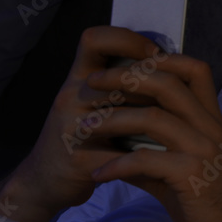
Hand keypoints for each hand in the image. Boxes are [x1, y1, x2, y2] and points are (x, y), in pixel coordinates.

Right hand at [5, 26, 173, 217]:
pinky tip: (165, 161)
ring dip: (154, 123)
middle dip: (154, 86)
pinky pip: (121, 156)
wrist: (42, 181)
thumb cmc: (80, 136)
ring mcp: (70, 128)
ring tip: (175, 129)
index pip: (95, 39)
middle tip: (178, 97)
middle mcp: (70, 96)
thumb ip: (119, 82)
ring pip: (121, 117)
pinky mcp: (77, 160)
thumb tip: (165, 61)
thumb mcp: (91, 101)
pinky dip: (146, 159)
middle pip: (117, 78)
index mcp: (77, 77)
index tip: (154, 55)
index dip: (128, 40)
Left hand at [76, 27, 221, 221]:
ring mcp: (204, 151)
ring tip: (83, 128)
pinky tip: (98, 174)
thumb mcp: (181, 171)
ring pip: (152, 117)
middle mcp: (211, 129)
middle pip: (167, 82)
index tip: (123, 66)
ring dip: (111, 120)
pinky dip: (116, 164)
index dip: (159, 58)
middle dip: (124, 77)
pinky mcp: (192, 176)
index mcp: (212, 121)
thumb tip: (115, 147)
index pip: (194, 69)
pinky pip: (145, 160)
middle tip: (92, 84)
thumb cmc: (209, 207)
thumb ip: (153, 152)